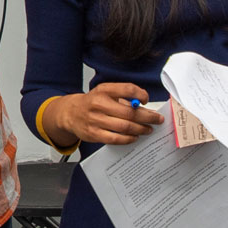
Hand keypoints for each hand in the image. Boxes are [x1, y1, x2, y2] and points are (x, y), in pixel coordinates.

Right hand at [42, 82, 162, 145]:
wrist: (70, 113)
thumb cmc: (92, 102)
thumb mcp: (105, 92)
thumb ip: (123, 97)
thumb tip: (145, 108)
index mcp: (103, 90)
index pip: (127, 89)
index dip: (141, 95)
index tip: (147, 100)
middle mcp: (98, 104)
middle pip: (130, 112)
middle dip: (147, 117)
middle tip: (157, 120)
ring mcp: (95, 120)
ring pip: (125, 127)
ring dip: (141, 129)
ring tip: (148, 129)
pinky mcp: (93, 134)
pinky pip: (116, 138)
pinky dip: (128, 138)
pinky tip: (135, 136)